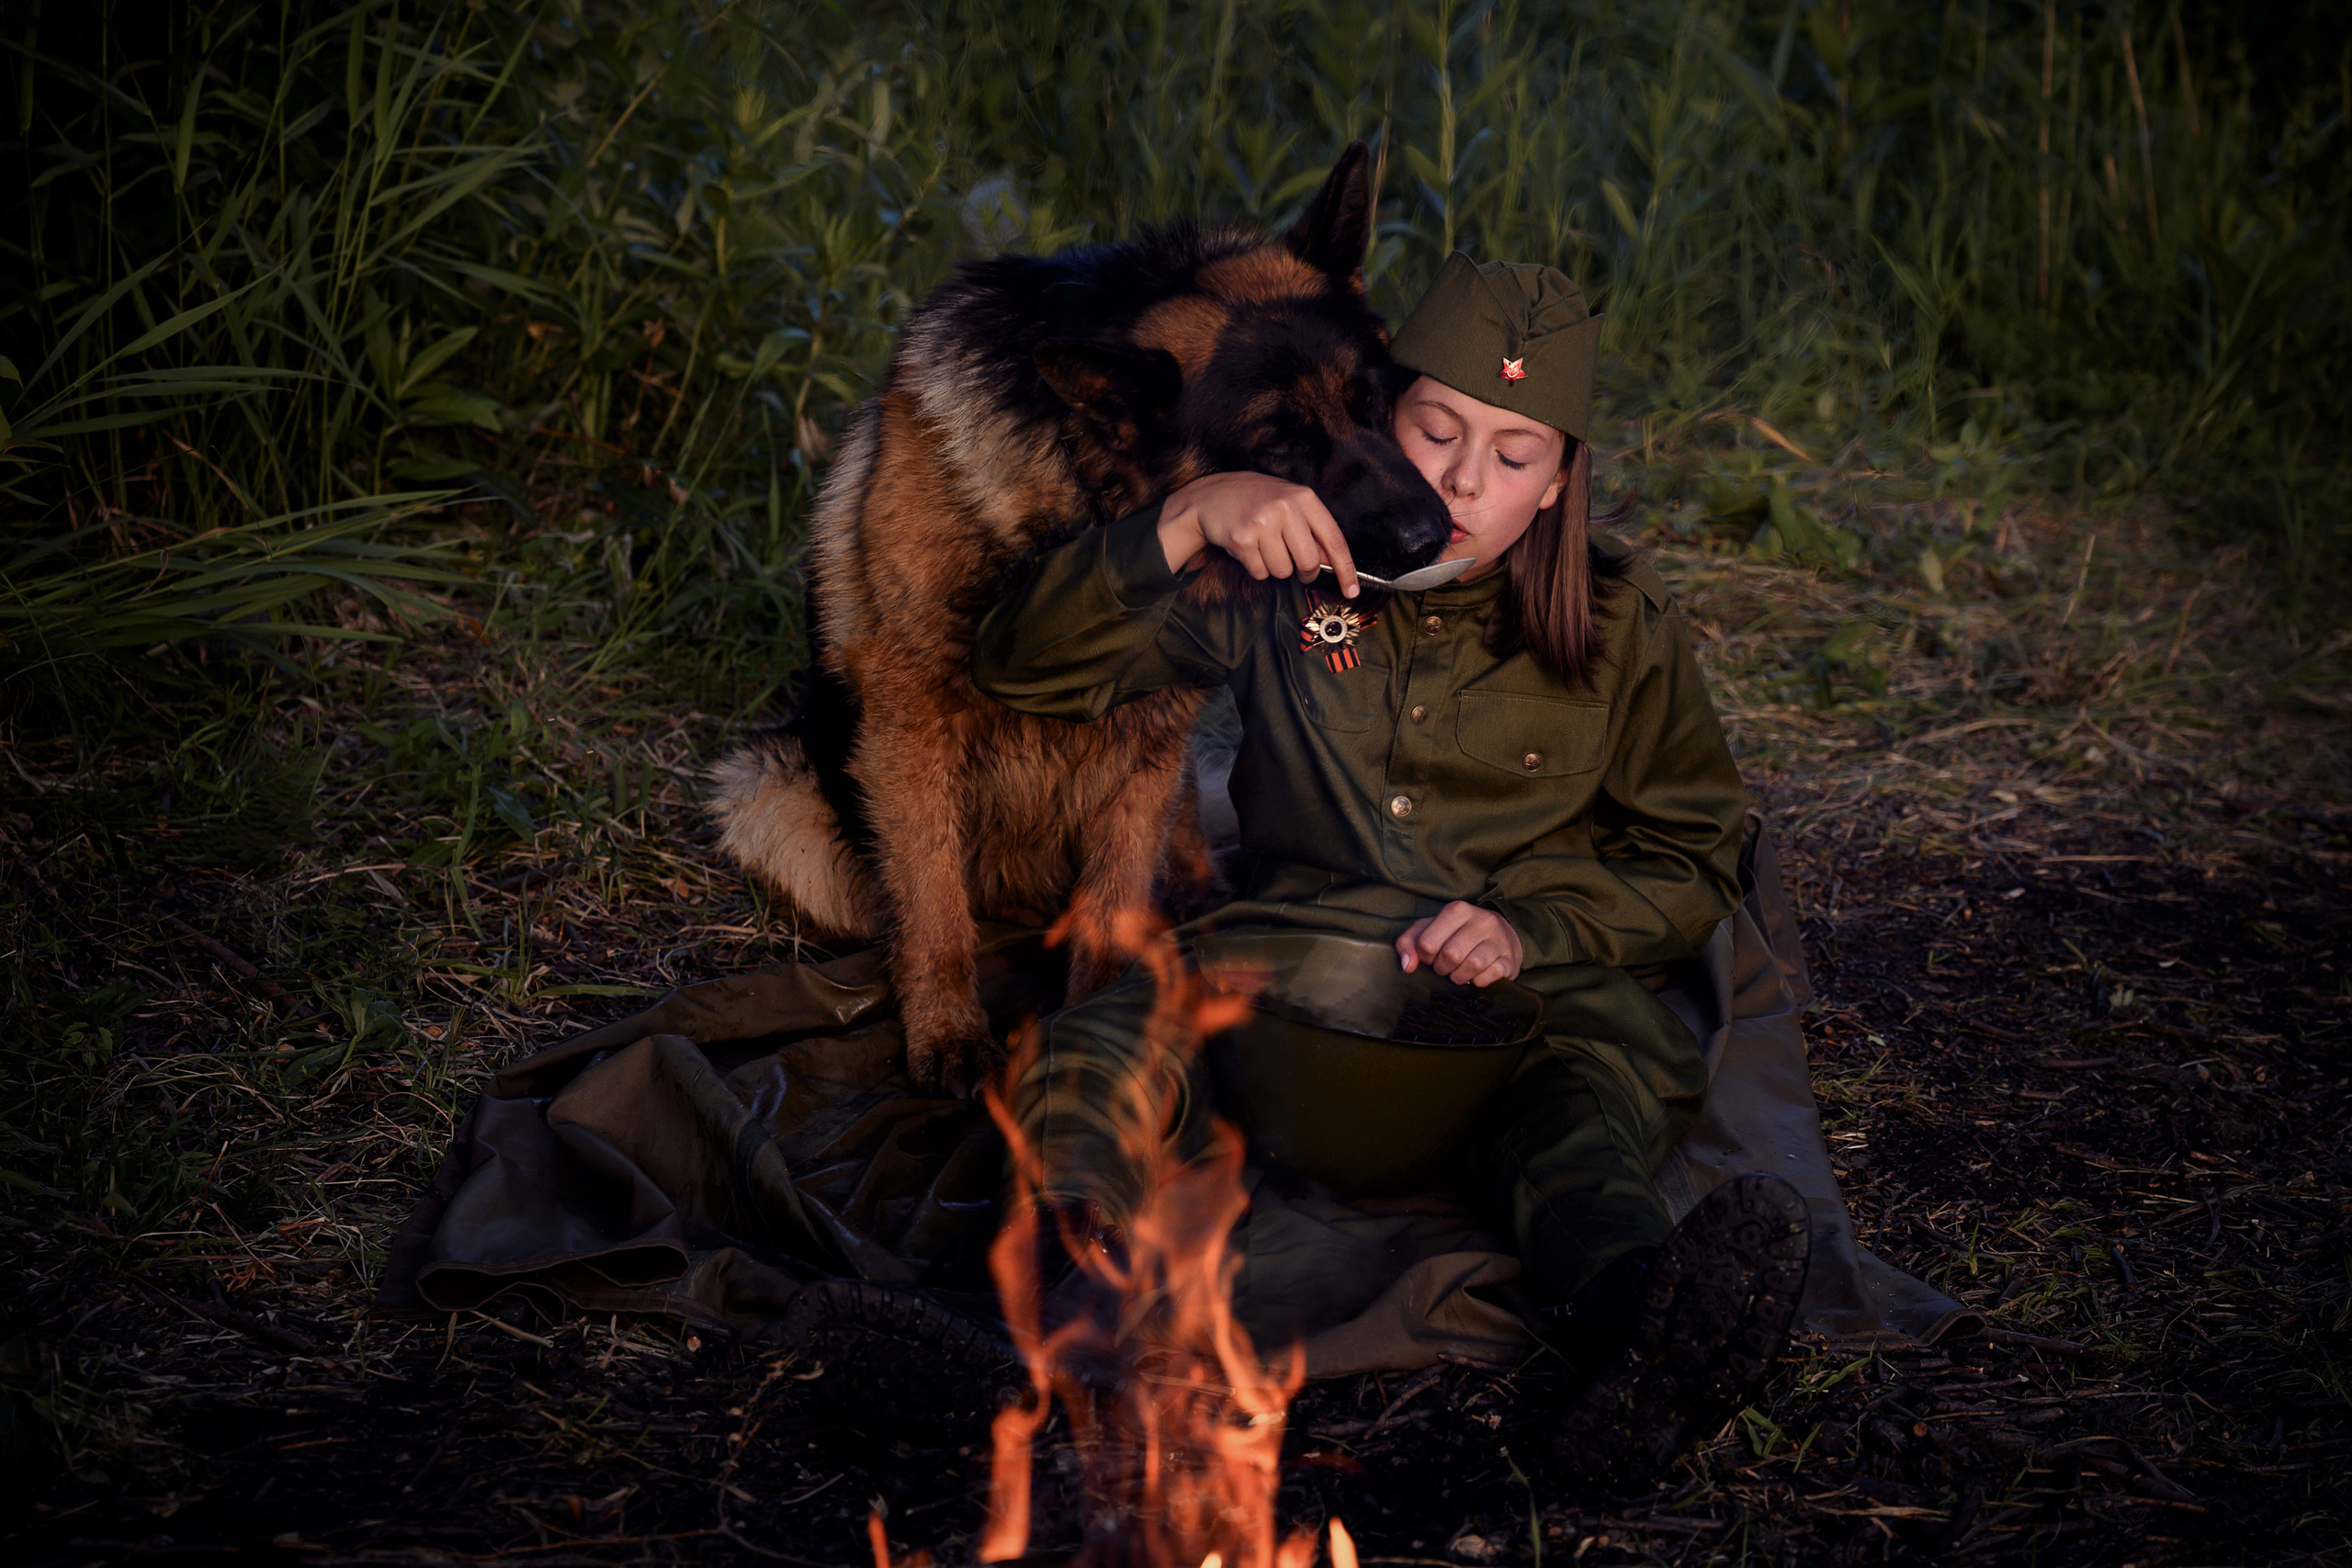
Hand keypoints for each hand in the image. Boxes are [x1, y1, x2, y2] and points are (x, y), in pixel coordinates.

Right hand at [1157, 471, 1358, 596]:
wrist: (1211, 496)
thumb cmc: (1256, 501)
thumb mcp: (1289, 503)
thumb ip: (1312, 529)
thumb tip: (1332, 563)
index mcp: (1304, 497)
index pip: (1334, 540)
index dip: (1345, 569)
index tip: (1351, 590)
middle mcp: (1286, 507)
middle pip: (1309, 562)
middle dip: (1303, 572)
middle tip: (1293, 564)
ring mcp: (1263, 522)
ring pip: (1283, 571)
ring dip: (1274, 567)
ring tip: (1262, 545)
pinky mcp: (1243, 539)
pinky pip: (1260, 572)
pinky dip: (1255, 567)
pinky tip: (1247, 547)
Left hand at [1396, 901, 1523, 987]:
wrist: (1501, 935)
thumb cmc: (1459, 933)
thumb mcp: (1431, 930)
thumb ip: (1410, 942)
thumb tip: (1407, 966)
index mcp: (1458, 910)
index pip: (1428, 942)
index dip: (1425, 957)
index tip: (1431, 958)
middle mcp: (1481, 920)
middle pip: (1450, 955)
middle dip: (1442, 969)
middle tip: (1445, 968)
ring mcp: (1499, 939)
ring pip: (1472, 965)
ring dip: (1459, 977)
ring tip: (1458, 974)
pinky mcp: (1510, 959)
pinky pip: (1489, 977)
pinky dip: (1477, 982)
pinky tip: (1475, 976)